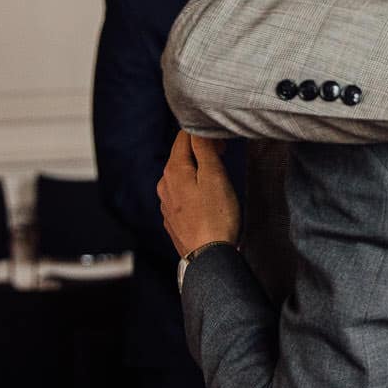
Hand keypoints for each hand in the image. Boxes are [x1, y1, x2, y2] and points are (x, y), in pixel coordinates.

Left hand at [158, 132, 239, 257]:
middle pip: (181, 157)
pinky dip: (193, 190)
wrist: (209, 258)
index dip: (203, 133)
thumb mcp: (214, 176)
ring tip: (217, 180)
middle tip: (223, 157)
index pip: (183, 137)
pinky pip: (181, 196)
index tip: (222, 143)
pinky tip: (207, 201)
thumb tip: (198, 128)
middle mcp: (164, 185)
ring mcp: (166, 204)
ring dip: (197, 172)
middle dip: (200, 152)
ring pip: (181, 177)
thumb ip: (204, 148)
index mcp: (173, 170)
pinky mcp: (173, 220)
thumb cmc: (216, 217)